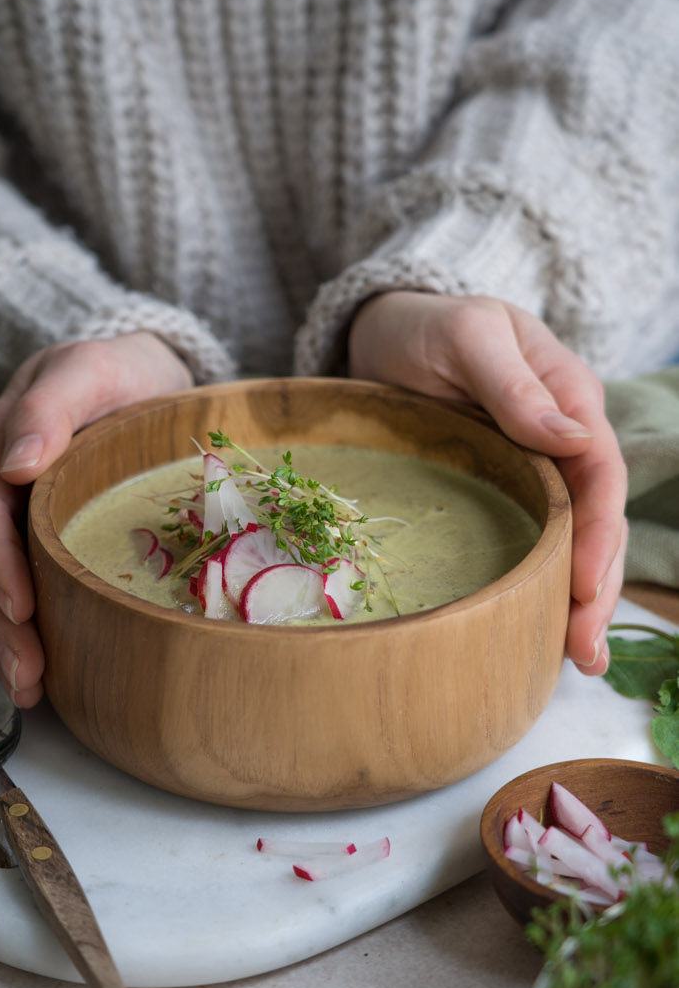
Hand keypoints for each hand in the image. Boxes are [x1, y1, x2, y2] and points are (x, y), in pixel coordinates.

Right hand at [0, 333, 193, 706]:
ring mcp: (21, 516)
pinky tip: (42, 676)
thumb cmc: (122, 370)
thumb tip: (13, 467)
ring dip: (9, 639)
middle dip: (0, 619)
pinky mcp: (47, 540)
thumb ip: (50, 406)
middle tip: (26, 670)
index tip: (21, 605)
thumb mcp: (91, 368)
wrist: (148, 375)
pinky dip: (30, 632)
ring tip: (29, 688)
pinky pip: (27, 587)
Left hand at [348, 291, 627, 675]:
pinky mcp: (505, 492)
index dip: (598, 534)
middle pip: (596, 519)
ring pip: (571, 540)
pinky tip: (540, 633)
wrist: (387, 331)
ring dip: (579, 601)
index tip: (585, 587)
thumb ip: (515, 385)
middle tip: (583, 651)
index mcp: (569, 397)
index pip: (600, 473)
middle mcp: (564, 440)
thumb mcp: (468, 338)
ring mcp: (536, 469)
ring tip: (577, 661)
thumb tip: (576, 437)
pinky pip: (534, 540)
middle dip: (596, 587)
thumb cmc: (427, 326)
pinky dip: (542, 587)